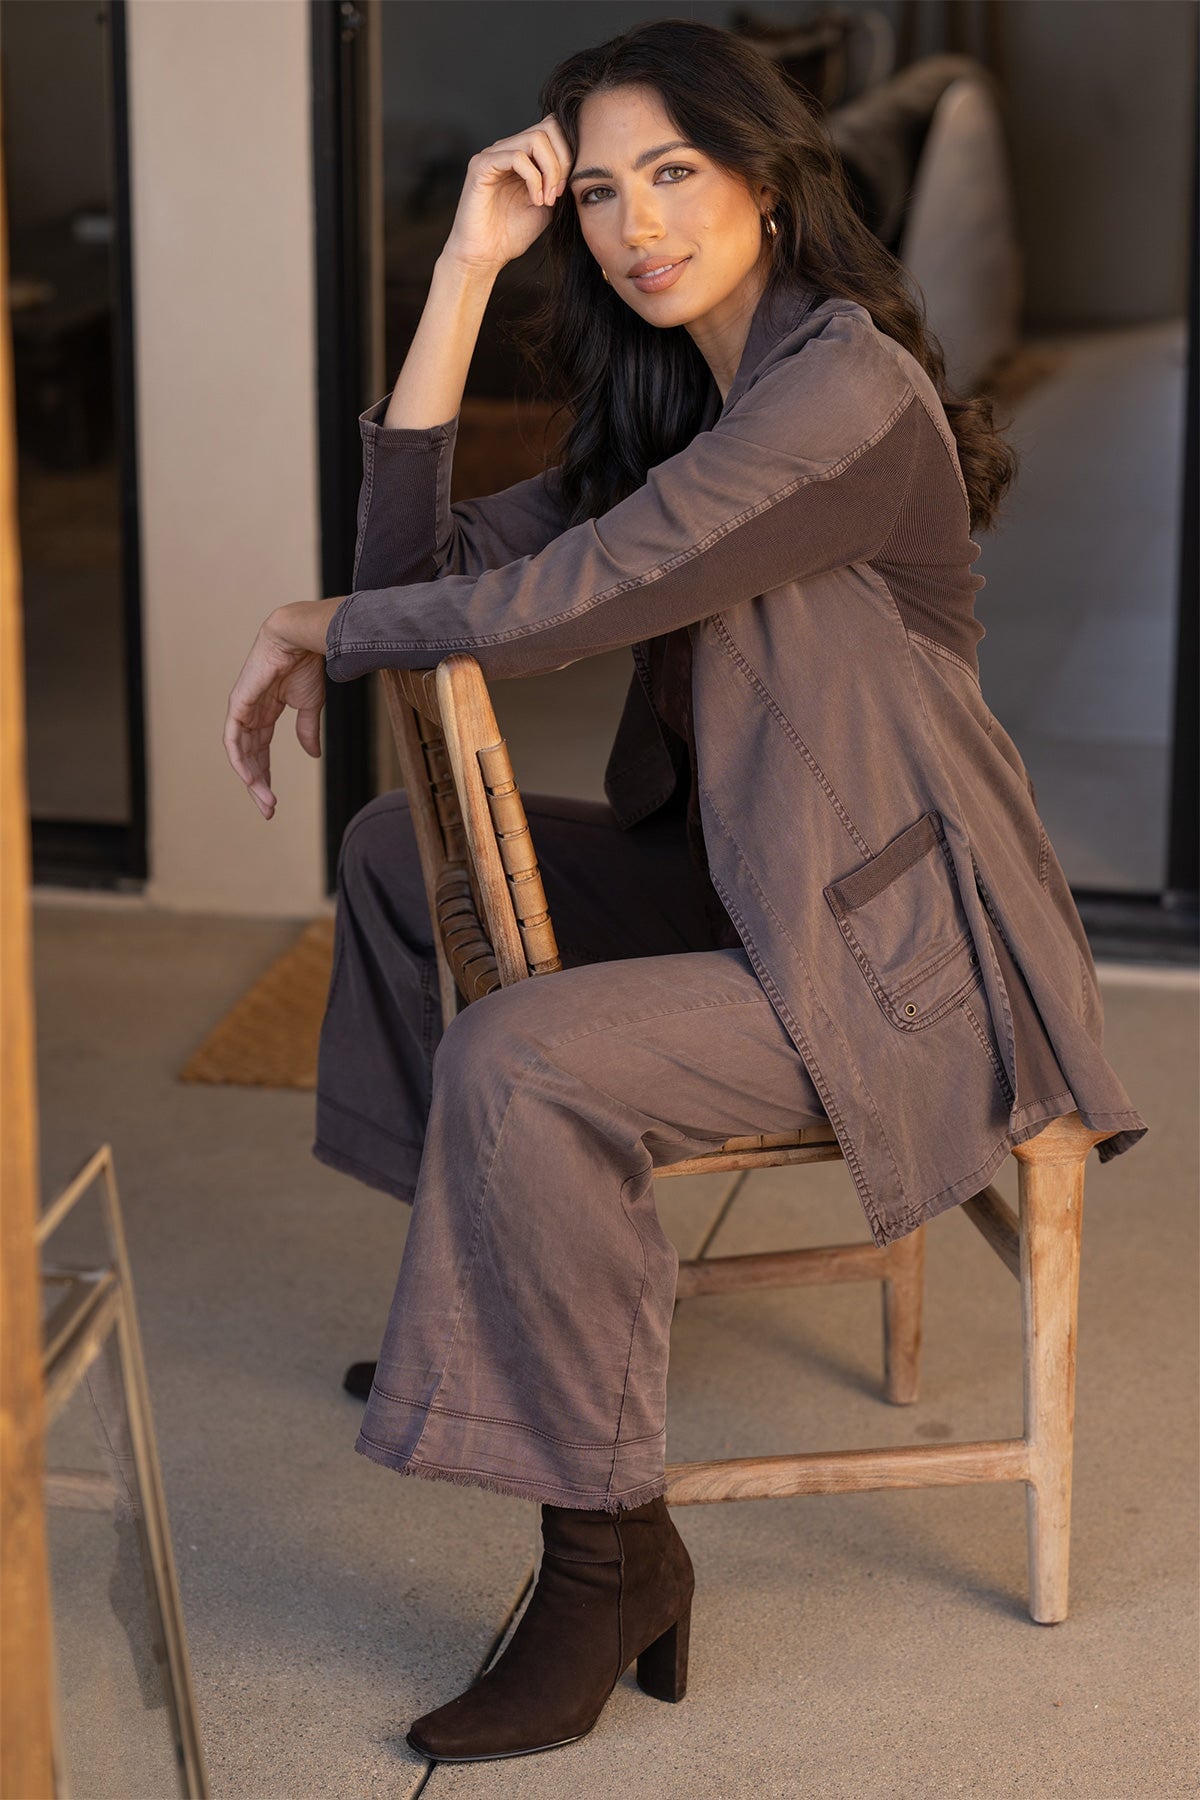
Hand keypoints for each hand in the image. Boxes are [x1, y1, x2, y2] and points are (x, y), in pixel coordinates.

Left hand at [223, 601, 339, 819]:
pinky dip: (241, 761)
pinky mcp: (238, 705)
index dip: (266, 776)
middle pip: (250, 757)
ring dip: (253, 780)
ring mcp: (242, 710)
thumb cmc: (305, 665)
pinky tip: (251, 779)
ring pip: (242, 754)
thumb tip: (312, 755)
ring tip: (266, 801)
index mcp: (265, 713)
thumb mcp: (309, 706)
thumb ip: (307, 731)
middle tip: (269, 810)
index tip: (274, 801)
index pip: (261, 751)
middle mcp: (250, 714)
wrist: (300, 640)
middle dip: (259, 785)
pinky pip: (234, 740)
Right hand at [443, 113, 573, 272]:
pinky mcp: (481, 165)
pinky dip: (533, 179)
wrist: (485, 255)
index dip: (569, 154)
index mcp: (523, 155)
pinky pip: (517, 157)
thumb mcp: (547, 206)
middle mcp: (508, 148)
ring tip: (547, 200)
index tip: (567, 188)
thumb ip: (559, 182)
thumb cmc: (511, 234)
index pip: (554, 129)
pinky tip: (535, 200)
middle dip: (563, 160)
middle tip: (560, 193)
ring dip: (550, 171)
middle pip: (548, 127)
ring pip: (535, 139)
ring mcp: (494, 154)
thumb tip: (579, 165)